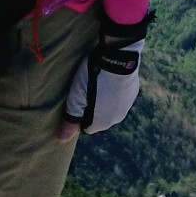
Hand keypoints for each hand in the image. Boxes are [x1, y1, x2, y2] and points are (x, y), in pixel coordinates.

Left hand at [57, 11, 149, 139]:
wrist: (119, 57)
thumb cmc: (93, 76)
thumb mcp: (77, 95)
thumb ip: (71, 118)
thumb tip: (61, 139)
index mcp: (102, 122)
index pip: (87, 128)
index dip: (80, 116)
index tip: (78, 101)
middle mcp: (117, 119)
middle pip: (100, 119)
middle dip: (93, 109)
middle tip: (87, 91)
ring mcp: (127, 106)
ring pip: (111, 108)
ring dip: (105, 101)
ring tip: (98, 83)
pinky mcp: (134, 94)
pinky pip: (120, 98)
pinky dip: (115, 93)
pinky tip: (110, 79)